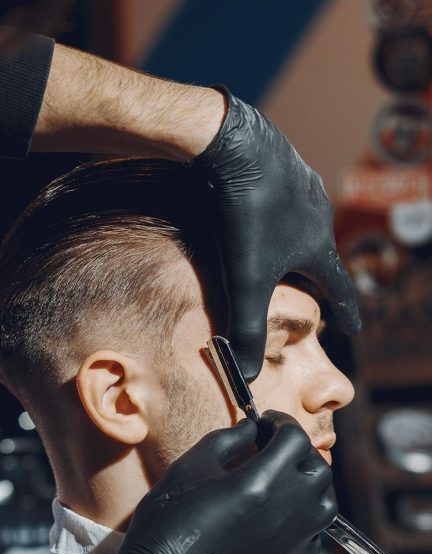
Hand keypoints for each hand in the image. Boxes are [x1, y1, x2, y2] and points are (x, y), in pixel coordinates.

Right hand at [84, 411, 334, 553]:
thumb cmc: (168, 521)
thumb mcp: (189, 468)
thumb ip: (226, 441)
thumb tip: (251, 428)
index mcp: (261, 481)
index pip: (295, 438)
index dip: (281, 423)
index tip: (264, 422)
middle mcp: (288, 509)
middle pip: (318, 467)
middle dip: (297, 450)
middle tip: (270, 446)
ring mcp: (293, 539)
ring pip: (325, 501)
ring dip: (308, 482)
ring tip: (280, 477)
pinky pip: (317, 532)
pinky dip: (306, 515)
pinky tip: (279, 511)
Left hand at [193, 87, 360, 380]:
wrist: (234, 144)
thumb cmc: (246, 213)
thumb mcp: (245, 277)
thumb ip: (247, 326)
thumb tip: (248, 376)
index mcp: (316, 245)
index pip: (339, 288)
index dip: (345, 311)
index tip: (352, 328)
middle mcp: (316, 214)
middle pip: (316, 254)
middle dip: (312, 275)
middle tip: (308, 289)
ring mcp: (297, 186)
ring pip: (297, 223)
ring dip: (289, 241)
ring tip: (275, 251)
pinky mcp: (272, 165)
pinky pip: (274, 196)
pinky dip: (267, 212)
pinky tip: (251, 208)